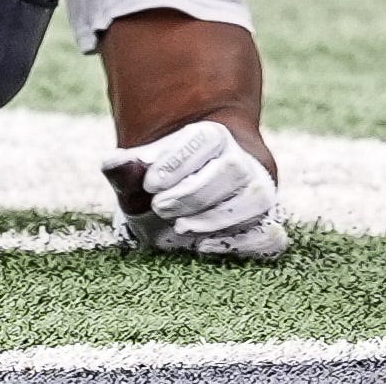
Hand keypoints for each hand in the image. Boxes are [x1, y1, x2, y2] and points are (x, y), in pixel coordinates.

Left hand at [108, 121, 285, 261]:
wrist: (183, 208)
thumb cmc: (159, 190)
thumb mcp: (137, 178)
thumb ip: (123, 170)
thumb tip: (112, 164)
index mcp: (212, 138)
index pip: (206, 139)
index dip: (179, 161)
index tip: (150, 183)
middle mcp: (241, 162)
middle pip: (231, 169)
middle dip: (193, 192)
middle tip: (160, 208)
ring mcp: (257, 196)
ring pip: (256, 199)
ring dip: (216, 218)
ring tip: (182, 228)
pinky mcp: (264, 228)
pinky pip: (272, 236)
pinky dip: (247, 244)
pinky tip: (206, 248)